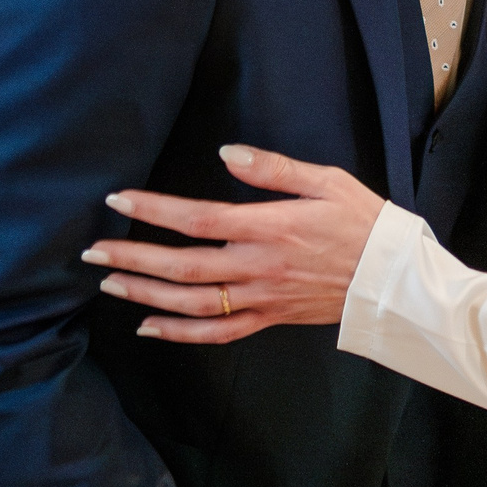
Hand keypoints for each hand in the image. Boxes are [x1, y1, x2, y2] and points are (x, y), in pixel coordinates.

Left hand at [89, 145, 385, 342]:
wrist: (394, 278)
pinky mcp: (270, 318)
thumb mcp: (326, 181)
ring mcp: (262, 298)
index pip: (199, 219)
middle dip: (132, 258)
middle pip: (183, 266)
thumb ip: (274, 169)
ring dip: (146, 293)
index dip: (154, 210)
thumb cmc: (364, 222)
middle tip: (92, 251)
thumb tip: (227, 153)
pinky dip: (179, 333)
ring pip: (192, 303)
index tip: (118, 200)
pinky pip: (218, 333)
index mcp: (270, 228)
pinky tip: (148, 325)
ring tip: (109, 282)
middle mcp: (259, 267)